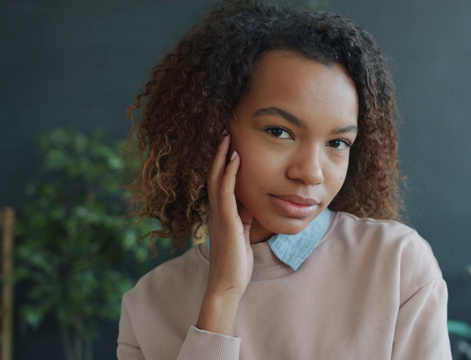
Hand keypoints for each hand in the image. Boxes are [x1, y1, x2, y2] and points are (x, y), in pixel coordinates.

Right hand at [196, 135, 253, 333]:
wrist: (227, 284)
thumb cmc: (235, 262)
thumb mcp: (242, 234)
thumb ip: (243, 219)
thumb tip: (249, 206)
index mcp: (220, 214)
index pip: (219, 182)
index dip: (221, 163)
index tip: (228, 145)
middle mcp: (216, 211)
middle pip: (214, 175)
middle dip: (219, 154)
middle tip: (224, 132)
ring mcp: (219, 214)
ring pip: (216, 178)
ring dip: (222, 156)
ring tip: (227, 136)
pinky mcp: (226, 220)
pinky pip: (225, 191)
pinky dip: (228, 173)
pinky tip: (234, 158)